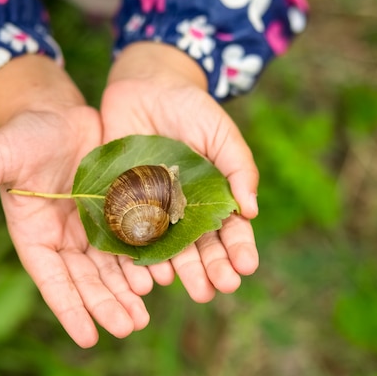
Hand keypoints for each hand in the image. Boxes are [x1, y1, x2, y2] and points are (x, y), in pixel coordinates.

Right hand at [0, 56, 148, 347]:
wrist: (57, 113)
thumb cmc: (24, 134)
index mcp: (34, 236)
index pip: (52, 280)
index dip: (69, 308)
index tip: (88, 338)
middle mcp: (63, 239)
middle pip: (86, 281)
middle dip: (106, 306)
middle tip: (128, 328)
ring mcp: (90, 227)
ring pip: (110, 269)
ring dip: (127, 293)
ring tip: (143, 317)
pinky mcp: (112, 212)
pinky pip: (129, 243)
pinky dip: (141, 262)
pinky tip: (159, 278)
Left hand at [100, 42, 259, 302]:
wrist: (144, 86)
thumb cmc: (190, 108)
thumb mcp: (220, 132)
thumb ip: (238, 167)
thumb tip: (252, 211)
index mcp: (213, 196)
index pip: (229, 230)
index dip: (239, 249)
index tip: (246, 267)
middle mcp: (184, 209)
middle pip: (200, 247)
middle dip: (212, 268)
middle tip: (220, 288)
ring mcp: (154, 209)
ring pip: (169, 248)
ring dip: (182, 270)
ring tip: (192, 288)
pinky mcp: (124, 203)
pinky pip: (133, 233)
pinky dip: (142, 255)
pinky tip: (152, 273)